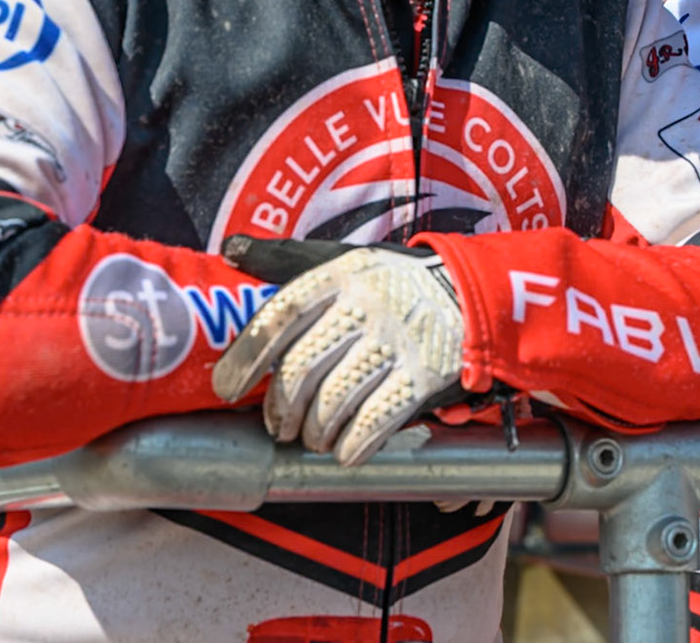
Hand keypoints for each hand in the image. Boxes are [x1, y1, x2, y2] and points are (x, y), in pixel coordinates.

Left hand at [212, 245, 466, 466]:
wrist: (473, 293)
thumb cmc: (396, 280)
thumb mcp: (347, 259)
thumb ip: (289, 258)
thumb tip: (232, 248)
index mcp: (342, 275)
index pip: (281, 315)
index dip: (247, 356)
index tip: (227, 388)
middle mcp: (368, 304)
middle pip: (303, 368)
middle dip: (280, 408)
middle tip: (278, 425)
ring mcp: (398, 340)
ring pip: (335, 400)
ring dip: (315, 431)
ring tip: (313, 437)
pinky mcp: (426, 374)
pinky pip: (377, 420)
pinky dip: (354, 444)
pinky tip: (345, 450)